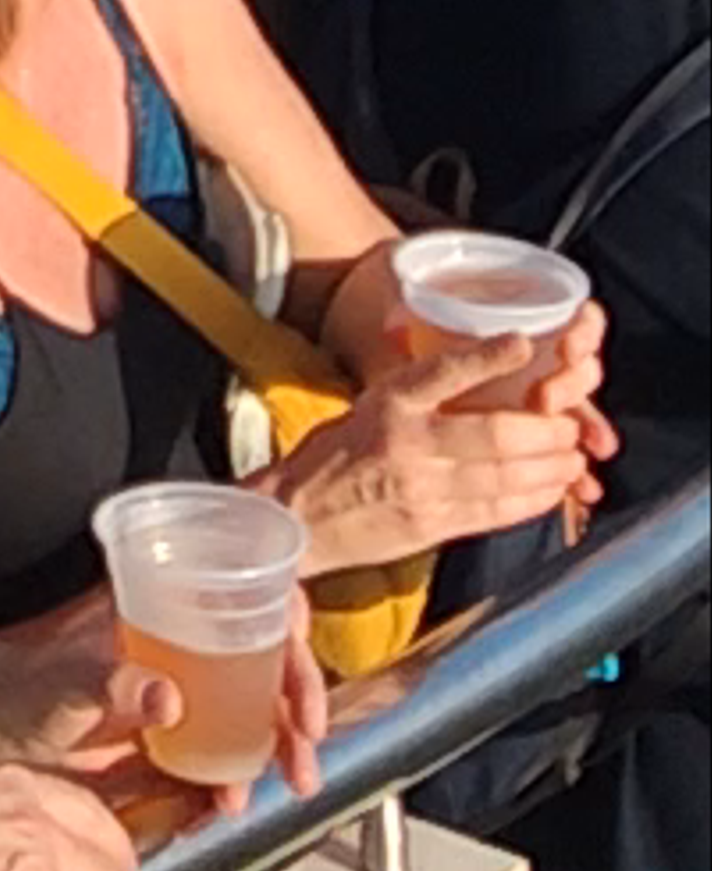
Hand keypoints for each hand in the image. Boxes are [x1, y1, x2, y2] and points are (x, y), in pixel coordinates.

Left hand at [0, 592, 327, 806]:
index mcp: (157, 615)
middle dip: (295, 708)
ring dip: (274, 749)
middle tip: (302, 754)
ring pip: (248, 713)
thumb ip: (108, 685)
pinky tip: (230, 805)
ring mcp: (171, 697)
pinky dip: (232, 782)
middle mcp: (173, 651)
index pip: (245, 605)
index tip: (300, 685)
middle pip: (261, 663)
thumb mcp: (58, 683)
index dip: (288, 638)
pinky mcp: (160, 743)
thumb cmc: (12, 688)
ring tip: (278, 787)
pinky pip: (213, 759)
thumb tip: (169, 696)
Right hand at [286, 310, 613, 568]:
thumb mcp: (369, 406)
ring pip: (504, 477)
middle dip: (545, 432)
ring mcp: (422, 489)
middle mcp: (407, 443)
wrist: (298, 515)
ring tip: (573, 458)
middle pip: (494, 435)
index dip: (489, 358)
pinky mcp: (432, 527)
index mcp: (388, 402)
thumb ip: (419, 394)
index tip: (525, 343)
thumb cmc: (336, 456)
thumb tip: (478, 370)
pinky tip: (552, 491)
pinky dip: (532, 502)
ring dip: (549, 469)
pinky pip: (495, 513)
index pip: (445, 372)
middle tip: (571, 425)